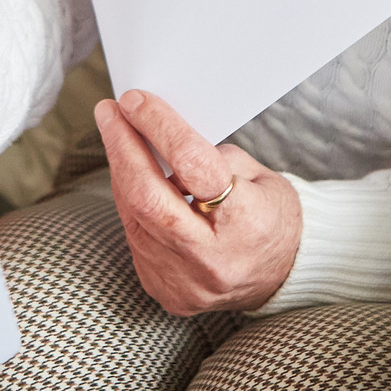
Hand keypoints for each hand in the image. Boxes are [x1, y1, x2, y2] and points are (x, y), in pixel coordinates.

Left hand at [96, 89, 301, 314]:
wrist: (281, 280)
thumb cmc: (273, 220)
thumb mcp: (261, 178)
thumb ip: (212, 159)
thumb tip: (160, 135)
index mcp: (247, 223)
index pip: (193, 164)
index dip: (159, 126)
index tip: (136, 101)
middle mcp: (211, 258)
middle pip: (147, 195)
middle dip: (122, 146)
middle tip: (109, 112)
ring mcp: (184, 280)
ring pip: (133, 215)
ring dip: (121, 171)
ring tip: (117, 137)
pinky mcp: (165, 290)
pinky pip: (136, 236)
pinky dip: (131, 202)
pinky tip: (132, 178)